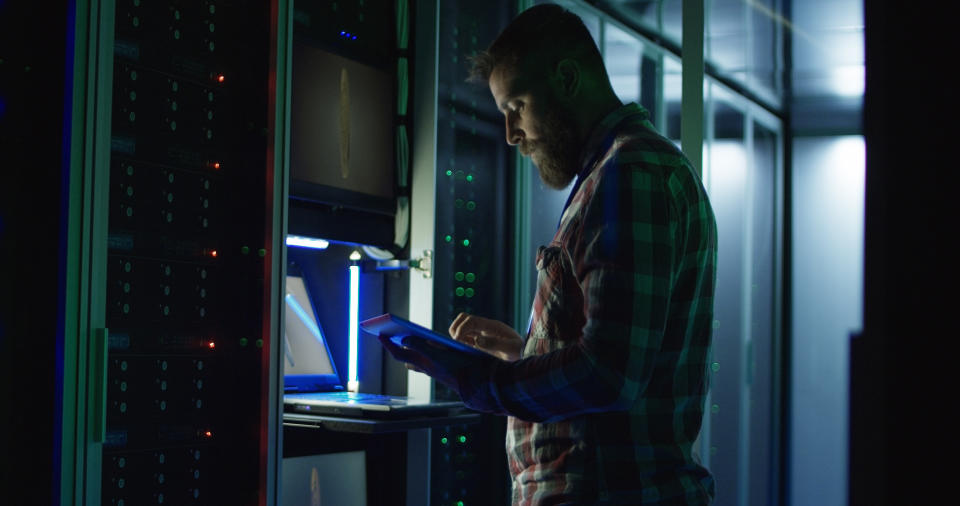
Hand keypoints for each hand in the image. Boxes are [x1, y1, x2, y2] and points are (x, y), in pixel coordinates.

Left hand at [378, 335, 492, 392]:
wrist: (474, 382)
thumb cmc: (457, 366)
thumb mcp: (438, 353)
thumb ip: (420, 345)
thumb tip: (405, 339)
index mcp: (422, 362)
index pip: (398, 353)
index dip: (388, 344)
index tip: (379, 335)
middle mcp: (425, 367)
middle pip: (406, 357)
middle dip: (398, 348)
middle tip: (391, 336)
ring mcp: (433, 369)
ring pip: (416, 361)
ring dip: (411, 352)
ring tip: (408, 340)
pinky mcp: (441, 370)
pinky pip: (426, 361)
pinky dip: (423, 353)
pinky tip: (430, 346)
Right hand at [448, 313, 523, 361]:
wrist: (524, 352)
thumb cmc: (518, 350)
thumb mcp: (509, 349)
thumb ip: (493, 344)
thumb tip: (476, 340)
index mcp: (491, 326)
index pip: (472, 320)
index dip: (462, 328)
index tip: (457, 339)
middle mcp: (485, 326)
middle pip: (464, 318)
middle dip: (456, 327)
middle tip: (456, 341)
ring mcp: (483, 332)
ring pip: (464, 325)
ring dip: (457, 333)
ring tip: (458, 345)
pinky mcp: (481, 340)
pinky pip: (467, 335)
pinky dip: (461, 339)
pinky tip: (463, 347)